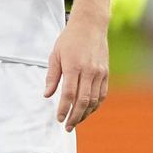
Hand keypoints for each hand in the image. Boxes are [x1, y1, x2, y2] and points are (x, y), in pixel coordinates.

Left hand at [43, 17, 108, 131]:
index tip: (58, 118)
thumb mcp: (55, 54)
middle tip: (67, 126)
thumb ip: (52, 76)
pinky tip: (87, 111)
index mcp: (73, 66)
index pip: (69, 94)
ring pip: (94, 100)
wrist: (90, 25)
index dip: (64, 109)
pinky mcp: (106, 73)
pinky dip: (95, 106)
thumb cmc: (69, 39)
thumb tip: (47, 95)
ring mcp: (99, 73)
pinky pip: (102, 94)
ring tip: (76, 121)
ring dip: (85, 114)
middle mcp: (88, 71)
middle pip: (83, 101)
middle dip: (74, 116)